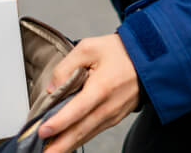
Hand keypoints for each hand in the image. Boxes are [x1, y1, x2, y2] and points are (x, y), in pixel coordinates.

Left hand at [38, 34, 139, 152]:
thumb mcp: (89, 48)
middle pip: (80, 131)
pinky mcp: (114, 118)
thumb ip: (66, 66)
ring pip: (86, 135)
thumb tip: (53, 88)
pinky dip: (79, 139)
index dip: (59, 123)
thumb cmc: (120, 52)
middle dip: (60, 146)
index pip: (77, 110)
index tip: (43, 131)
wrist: (147, 60)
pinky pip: (93, 131)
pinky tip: (66, 142)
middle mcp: (108, 106)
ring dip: (67, 145)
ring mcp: (113, 115)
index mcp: (102, 87)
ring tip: (50, 151)